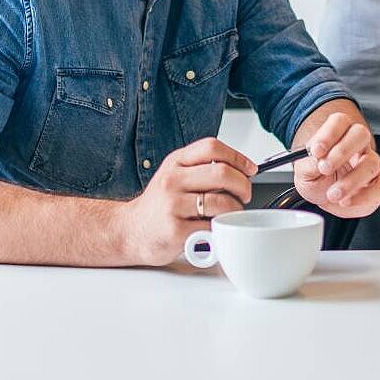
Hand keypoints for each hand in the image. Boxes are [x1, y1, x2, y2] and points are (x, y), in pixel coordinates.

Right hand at [120, 137, 255, 264]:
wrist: (130, 231)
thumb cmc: (159, 204)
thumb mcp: (175, 174)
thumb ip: (202, 167)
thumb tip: (242, 169)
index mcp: (176, 162)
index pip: (212, 147)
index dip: (237, 157)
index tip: (250, 169)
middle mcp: (173, 180)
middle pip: (222, 173)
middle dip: (243, 185)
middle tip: (245, 194)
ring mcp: (173, 205)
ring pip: (221, 202)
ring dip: (235, 209)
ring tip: (231, 213)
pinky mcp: (175, 231)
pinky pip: (211, 227)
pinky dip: (221, 229)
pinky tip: (216, 228)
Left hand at [293, 112, 379, 218]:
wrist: (325, 197)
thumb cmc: (316, 178)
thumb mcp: (304, 172)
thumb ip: (308, 164)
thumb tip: (317, 160)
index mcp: (339, 133)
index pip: (340, 121)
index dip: (329, 134)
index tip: (316, 151)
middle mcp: (358, 145)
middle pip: (361, 134)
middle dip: (342, 151)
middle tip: (325, 168)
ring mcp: (371, 163)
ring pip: (372, 162)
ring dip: (351, 180)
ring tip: (332, 194)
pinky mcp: (379, 183)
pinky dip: (364, 196)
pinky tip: (346, 202)